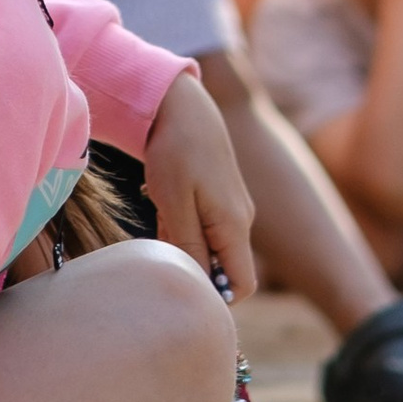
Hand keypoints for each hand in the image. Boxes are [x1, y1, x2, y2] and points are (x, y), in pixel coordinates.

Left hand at [141, 64, 256, 292]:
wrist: (183, 105)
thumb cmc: (175, 153)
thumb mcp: (175, 205)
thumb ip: (190, 248)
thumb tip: (201, 289)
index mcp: (235, 226)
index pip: (241, 285)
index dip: (215, 296)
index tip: (181, 282)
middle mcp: (241, 221)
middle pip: (224, 268)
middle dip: (193, 266)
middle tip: (162, 244)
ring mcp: (233, 208)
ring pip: (211, 247)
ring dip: (184, 243)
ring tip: (161, 216)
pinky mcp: (221, 198)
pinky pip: (205, 227)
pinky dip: (183, 226)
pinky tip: (164, 205)